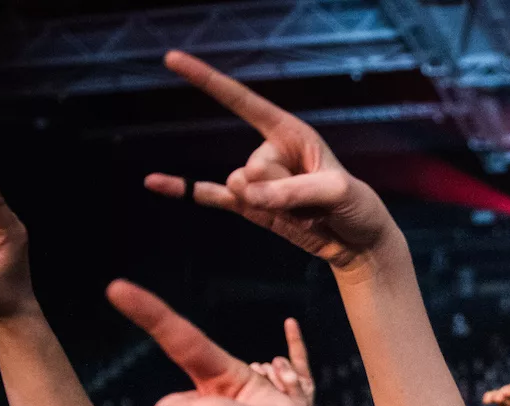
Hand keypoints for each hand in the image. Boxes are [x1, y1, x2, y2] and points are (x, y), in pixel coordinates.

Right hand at [144, 51, 397, 269]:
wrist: (356, 242)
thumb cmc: (355, 205)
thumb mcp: (336, 192)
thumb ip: (292, 191)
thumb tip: (245, 193)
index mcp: (289, 132)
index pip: (242, 101)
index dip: (208, 81)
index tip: (172, 59)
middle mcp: (268, 151)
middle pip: (252, 166)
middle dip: (284, 190)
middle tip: (315, 201)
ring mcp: (255, 179)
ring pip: (241, 189)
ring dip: (274, 208)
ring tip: (305, 213)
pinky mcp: (248, 205)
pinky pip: (209, 195)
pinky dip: (183, 189)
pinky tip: (154, 182)